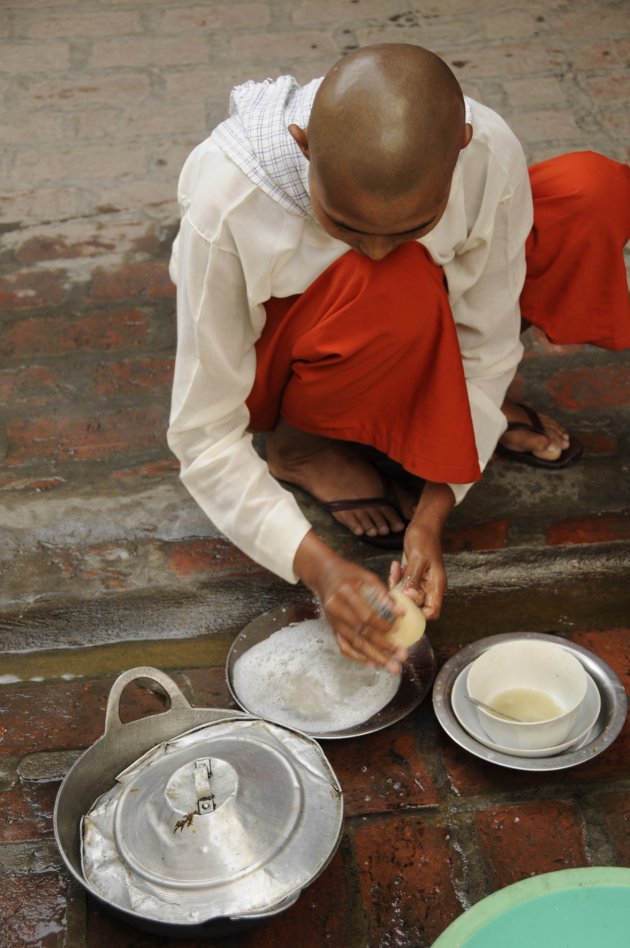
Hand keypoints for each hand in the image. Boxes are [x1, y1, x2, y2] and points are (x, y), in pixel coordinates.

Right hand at [294, 531, 407, 673]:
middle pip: (360, 633)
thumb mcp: (366, 576)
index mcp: (345, 592)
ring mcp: (332, 621)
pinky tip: (372, 663)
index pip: (365, 614)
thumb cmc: (348, 574)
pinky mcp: (332, 628)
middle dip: (383, 647)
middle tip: (401, 656)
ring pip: (354, 643)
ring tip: (391, 667)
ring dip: (374, 657)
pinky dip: (358, 657)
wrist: (323, 574)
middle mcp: (336, 609)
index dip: (382, 624)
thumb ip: (382, 593)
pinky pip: (344, 646)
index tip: (397, 630)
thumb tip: (400, 612)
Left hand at [390, 482, 453, 618]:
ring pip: (406, 594)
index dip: (420, 614)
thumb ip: (412, 579)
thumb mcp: (417, 558)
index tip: (404, 606)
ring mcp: (421, 581)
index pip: (432, 611)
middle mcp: (429, 586)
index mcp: (436, 584)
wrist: (423, 524)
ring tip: (396, 569)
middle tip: (395, 581)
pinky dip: (397, 578)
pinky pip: (403, 584)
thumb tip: (409, 597)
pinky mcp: (413, 576)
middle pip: (415, 604)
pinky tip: (396, 565)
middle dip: (402, 596)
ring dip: (398, 584)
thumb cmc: (424, 538)